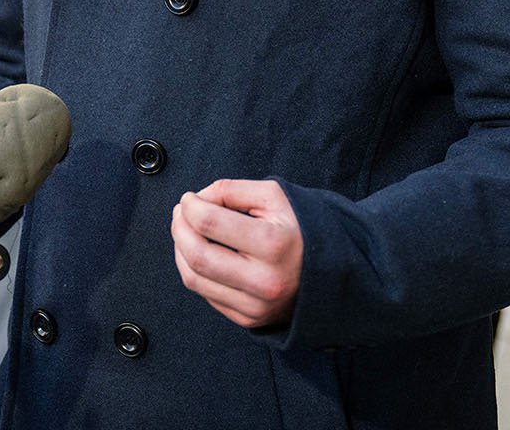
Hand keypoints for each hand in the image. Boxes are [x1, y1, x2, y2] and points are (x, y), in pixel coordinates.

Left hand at [170, 179, 303, 329]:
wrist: (331, 272)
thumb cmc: (299, 228)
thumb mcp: (274, 196)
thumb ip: (231, 190)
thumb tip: (196, 201)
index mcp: (273, 244)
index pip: (209, 223)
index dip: (190, 206)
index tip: (189, 198)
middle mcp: (264, 281)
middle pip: (196, 255)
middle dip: (178, 229)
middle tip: (180, 213)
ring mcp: (255, 305)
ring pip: (194, 279)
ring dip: (180, 250)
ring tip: (185, 231)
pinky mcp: (248, 319)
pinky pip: (206, 294)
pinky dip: (195, 270)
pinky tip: (201, 253)